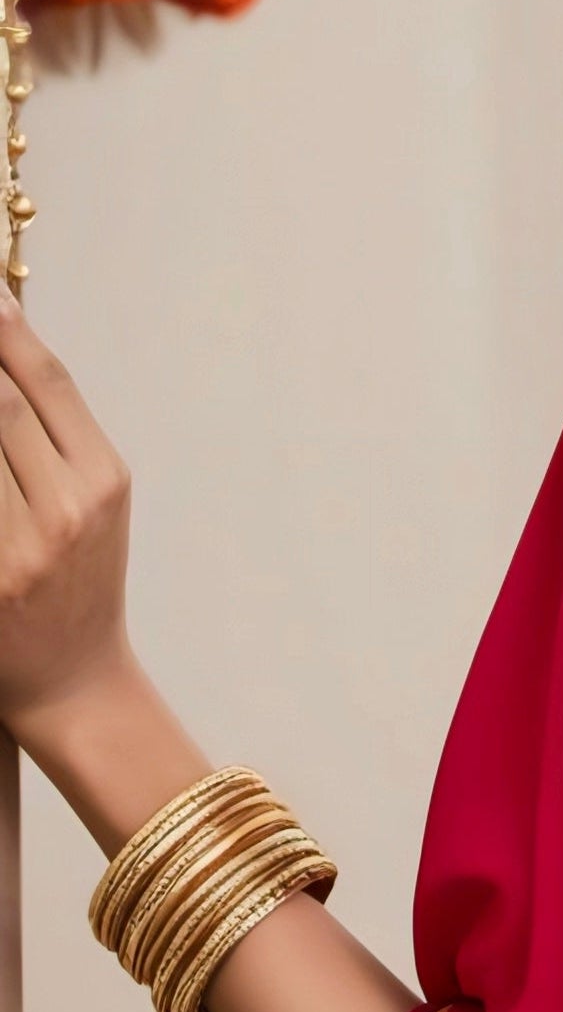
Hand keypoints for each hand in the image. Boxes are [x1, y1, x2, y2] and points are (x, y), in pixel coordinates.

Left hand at [0, 283, 133, 741]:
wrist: (74, 682)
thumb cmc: (78, 586)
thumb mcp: (94, 505)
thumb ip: (56, 434)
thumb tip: (8, 356)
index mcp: (103, 483)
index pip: (48, 384)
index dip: (7, 329)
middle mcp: (65, 512)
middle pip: (0, 405)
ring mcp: (16, 551)